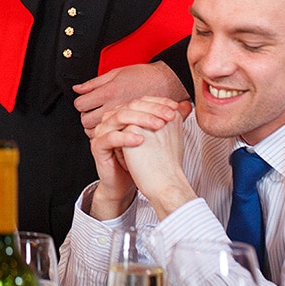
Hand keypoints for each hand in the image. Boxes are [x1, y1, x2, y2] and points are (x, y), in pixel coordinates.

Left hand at [74, 62, 187, 134]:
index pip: (81, 104)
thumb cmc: (145, 76)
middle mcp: (115, 106)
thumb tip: (78, 89)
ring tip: (105, 121)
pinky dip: (112, 134)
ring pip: (98, 132)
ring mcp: (125, 118)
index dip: (81, 103)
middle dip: (87, 117)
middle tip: (94, 113)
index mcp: (109, 92)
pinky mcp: (134, 126)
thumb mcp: (117, 73)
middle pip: (86, 121)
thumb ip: (94, 83)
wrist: (168, 82)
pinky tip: (116, 127)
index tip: (86, 102)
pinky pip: (115, 136)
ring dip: (97, 128)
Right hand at [88, 97, 188, 220]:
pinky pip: (110, 137)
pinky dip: (126, 137)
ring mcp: (102, 131)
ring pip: (120, 117)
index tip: (175, 108)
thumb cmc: (140, 162)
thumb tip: (187, 105)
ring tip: (159, 126)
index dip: (158, 102)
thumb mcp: (157, 138)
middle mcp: (111, 119)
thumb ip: (169, 121)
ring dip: (141, 119)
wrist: (125, 184)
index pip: (141, 101)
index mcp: (123, 113)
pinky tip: (141, 140)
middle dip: (153, 109)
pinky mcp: (97, 146)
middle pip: (131, 106)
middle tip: (169, 116)